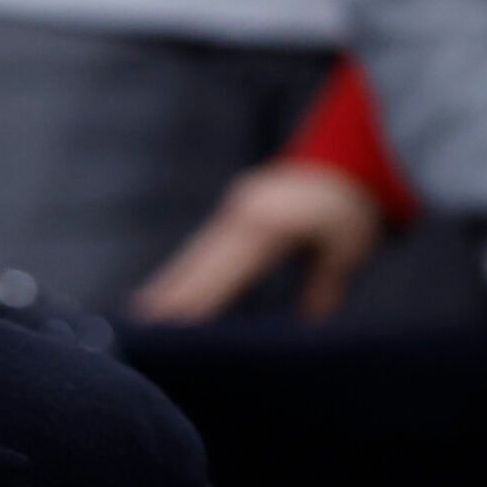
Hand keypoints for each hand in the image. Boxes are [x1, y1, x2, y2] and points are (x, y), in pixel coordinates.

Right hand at [130, 162, 382, 322]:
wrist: (348, 158)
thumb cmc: (351, 207)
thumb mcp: (346, 249)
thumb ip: (322, 287)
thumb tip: (305, 329)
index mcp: (265, 225)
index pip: (221, 274)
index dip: (193, 301)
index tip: (168, 325)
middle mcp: (239, 216)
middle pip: (195, 264)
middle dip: (166, 296)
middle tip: (136, 326)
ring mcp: (233, 211)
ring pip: (193, 255)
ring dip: (167, 285)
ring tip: (140, 315)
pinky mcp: (234, 212)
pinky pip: (202, 248)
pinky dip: (183, 272)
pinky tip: (167, 292)